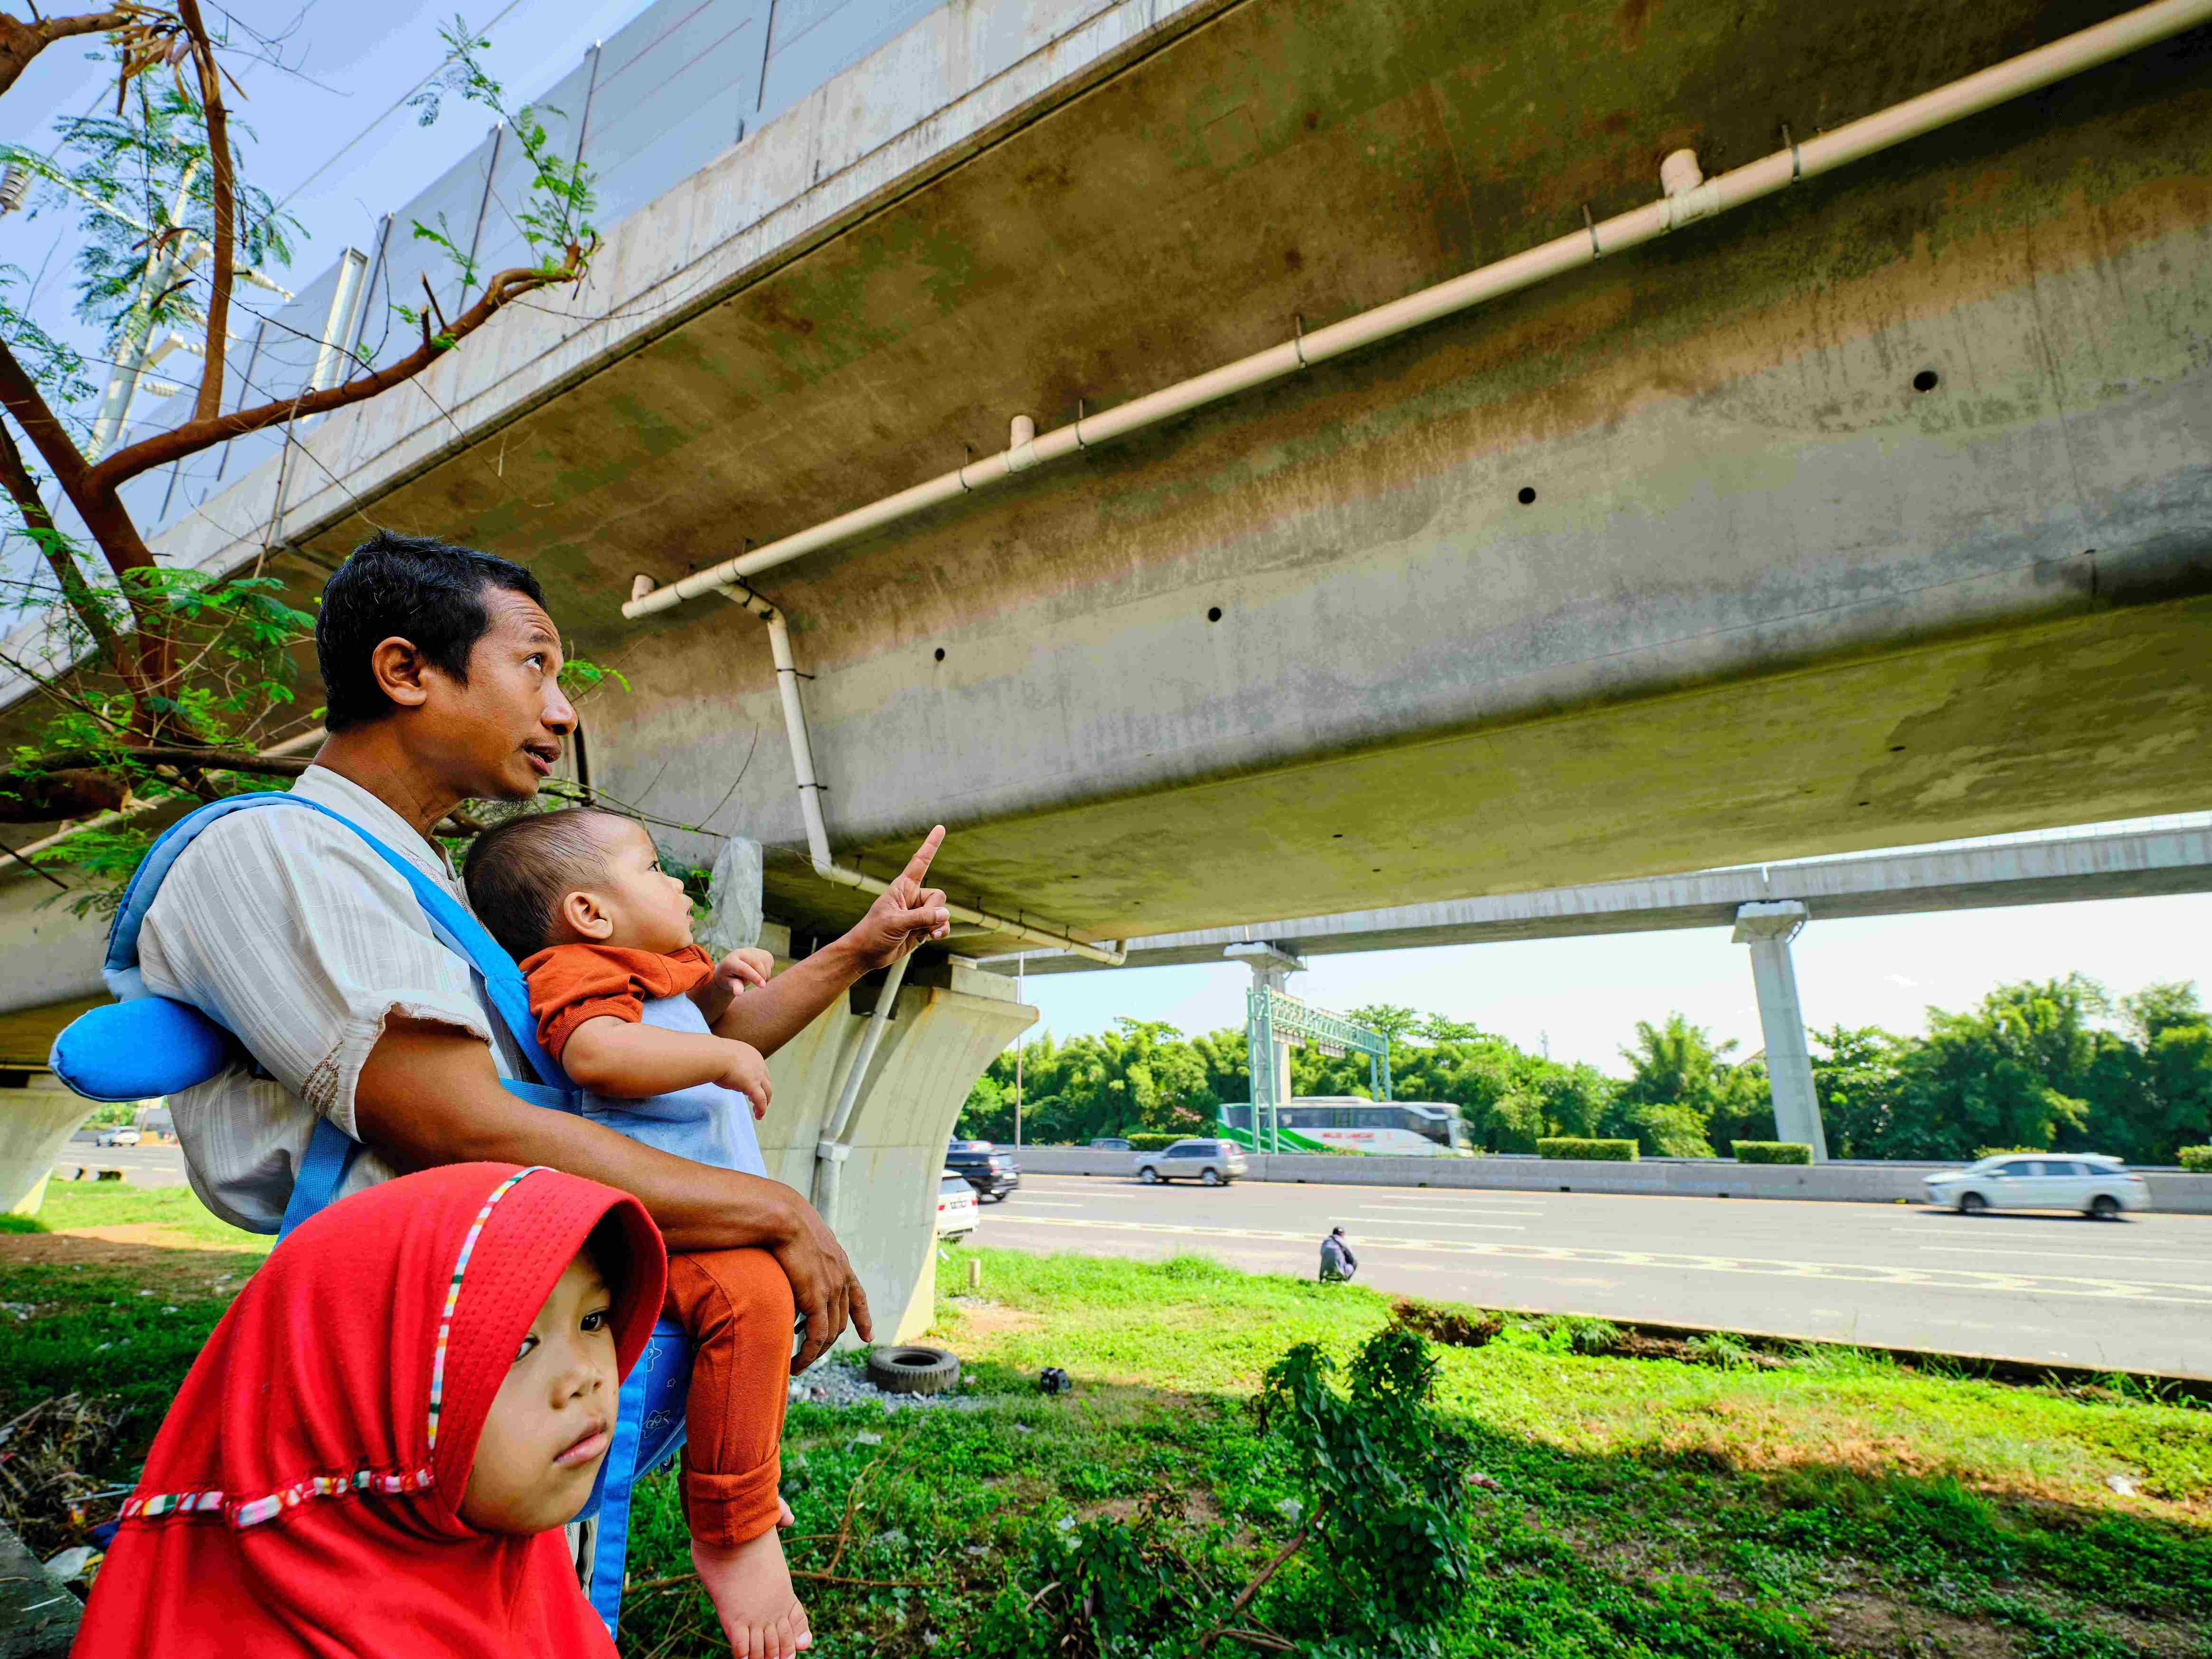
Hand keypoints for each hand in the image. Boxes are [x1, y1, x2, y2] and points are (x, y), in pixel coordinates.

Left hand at [713, 947, 774, 996]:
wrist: (732, 968)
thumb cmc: (729, 978)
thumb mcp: (728, 984)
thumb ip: (735, 986)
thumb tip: (738, 993)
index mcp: (731, 961)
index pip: (744, 968)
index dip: (754, 977)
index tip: (762, 986)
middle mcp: (741, 952)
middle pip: (756, 963)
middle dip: (761, 976)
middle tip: (760, 986)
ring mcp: (752, 950)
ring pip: (765, 961)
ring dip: (765, 974)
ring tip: (756, 979)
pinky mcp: (761, 951)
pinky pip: (770, 960)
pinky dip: (768, 969)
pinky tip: (760, 972)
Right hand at [716, 1038, 771, 1119]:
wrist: (714, 1055)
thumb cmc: (713, 1054)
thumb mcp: (724, 1055)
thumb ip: (726, 1061)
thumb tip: (716, 1064)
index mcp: (751, 1055)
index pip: (760, 1069)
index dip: (759, 1080)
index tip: (753, 1088)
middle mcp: (758, 1064)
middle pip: (766, 1080)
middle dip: (765, 1091)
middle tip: (759, 1100)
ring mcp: (757, 1075)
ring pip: (767, 1092)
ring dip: (765, 1102)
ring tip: (759, 1111)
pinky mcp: (752, 1085)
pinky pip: (761, 1100)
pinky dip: (761, 1109)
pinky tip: (759, 1116)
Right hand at [771, 1198, 874, 1372]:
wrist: (783, 1218)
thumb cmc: (784, 1222)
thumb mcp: (803, 1238)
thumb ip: (804, 1254)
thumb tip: (792, 1261)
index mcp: (840, 1263)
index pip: (857, 1296)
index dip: (863, 1317)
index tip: (867, 1336)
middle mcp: (841, 1277)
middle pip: (841, 1320)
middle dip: (828, 1342)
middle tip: (812, 1356)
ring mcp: (831, 1289)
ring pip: (830, 1332)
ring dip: (816, 1353)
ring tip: (800, 1365)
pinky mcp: (817, 1298)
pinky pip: (817, 1335)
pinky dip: (809, 1353)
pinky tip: (798, 1363)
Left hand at [847, 826, 950, 969]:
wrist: (867, 954)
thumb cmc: (873, 933)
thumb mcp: (896, 923)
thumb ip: (922, 917)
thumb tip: (946, 913)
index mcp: (902, 887)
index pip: (920, 862)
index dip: (931, 845)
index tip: (940, 828)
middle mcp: (912, 897)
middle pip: (938, 896)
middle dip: (934, 912)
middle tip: (919, 924)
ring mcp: (918, 913)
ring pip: (942, 912)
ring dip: (939, 925)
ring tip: (927, 934)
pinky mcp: (922, 927)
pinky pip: (941, 925)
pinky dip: (940, 931)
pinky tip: (932, 938)